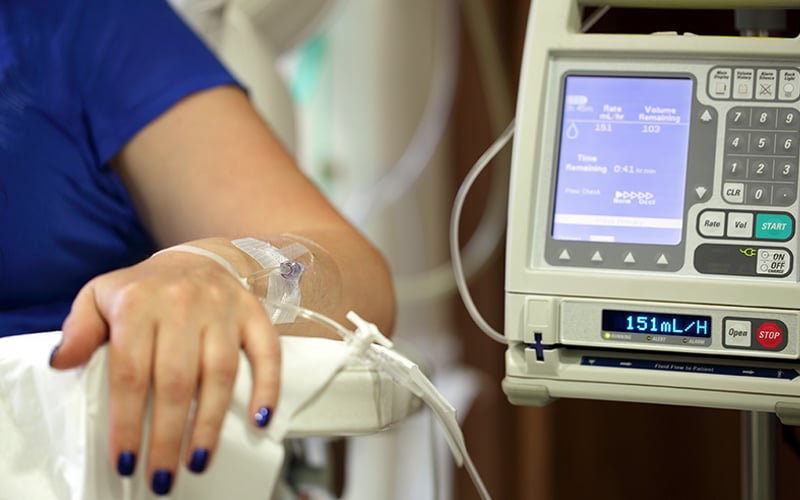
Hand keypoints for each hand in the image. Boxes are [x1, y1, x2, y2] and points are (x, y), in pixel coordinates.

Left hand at [49, 249, 279, 494]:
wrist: (197, 258)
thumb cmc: (145, 290)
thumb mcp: (100, 297)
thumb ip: (79, 329)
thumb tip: (62, 362)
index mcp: (139, 302)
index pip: (130, 372)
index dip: (127, 421)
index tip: (126, 459)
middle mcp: (183, 303)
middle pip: (175, 380)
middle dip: (167, 435)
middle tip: (161, 476)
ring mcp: (223, 308)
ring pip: (219, 373)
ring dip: (209, 423)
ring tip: (197, 461)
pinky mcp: (253, 313)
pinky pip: (267, 352)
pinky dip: (267, 387)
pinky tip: (259, 420)